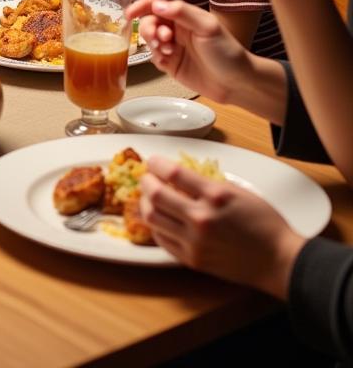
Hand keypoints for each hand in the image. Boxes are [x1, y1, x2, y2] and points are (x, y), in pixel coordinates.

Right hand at [128, 0, 250, 103]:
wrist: (237, 83)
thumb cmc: (227, 52)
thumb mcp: (207, 27)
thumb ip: (182, 13)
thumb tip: (156, 5)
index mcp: (184, 17)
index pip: (156, 6)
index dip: (140, 7)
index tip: (129, 14)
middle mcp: (177, 30)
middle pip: (149, 23)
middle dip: (150, 30)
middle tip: (162, 40)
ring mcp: (173, 47)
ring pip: (149, 41)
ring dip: (153, 44)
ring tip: (168, 51)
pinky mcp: (171, 65)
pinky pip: (154, 57)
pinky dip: (156, 57)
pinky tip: (167, 61)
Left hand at [139, 154, 304, 298]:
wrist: (279, 261)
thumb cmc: (264, 223)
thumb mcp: (239, 191)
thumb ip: (208, 183)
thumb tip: (180, 175)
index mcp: (215, 196)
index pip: (173, 173)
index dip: (156, 164)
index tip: (153, 162)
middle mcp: (201, 218)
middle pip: (155, 194)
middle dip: (145, 182)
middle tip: (147, 178)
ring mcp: (195, 241)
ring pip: (152, 217)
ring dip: (145, 203)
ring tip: (149, 197)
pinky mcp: (193, 259)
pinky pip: (161, 239)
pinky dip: (155, 225)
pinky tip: (160, 218)